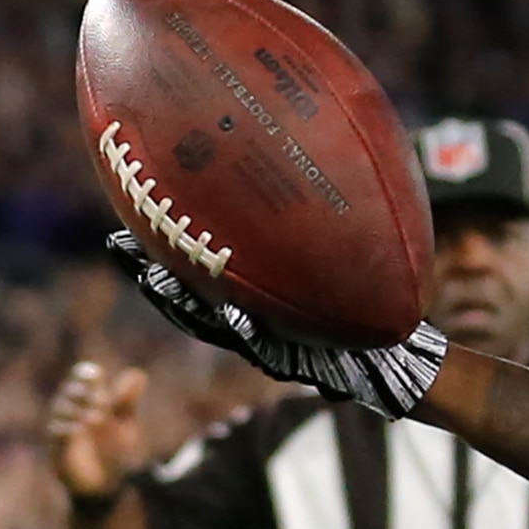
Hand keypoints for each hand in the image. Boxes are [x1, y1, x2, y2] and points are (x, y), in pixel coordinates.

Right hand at [46, 360, 152, 499]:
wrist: (106, 482)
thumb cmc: (113, 446)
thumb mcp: (125, 423)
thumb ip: (128, 400)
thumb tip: (138, 374)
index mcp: (86, 398)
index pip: (81, 376)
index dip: (86, 374)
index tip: (96, 376)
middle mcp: (69, 408)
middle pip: (70, 390)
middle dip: (85, 393)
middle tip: (104, 402)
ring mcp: (61, 427)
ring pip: (60, 408)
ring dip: (77, 409)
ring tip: (98, 417)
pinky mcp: (57, 447)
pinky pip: (57, 432)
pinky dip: (67, 428)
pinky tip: (80, 428)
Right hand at [108, 236, 449, 420]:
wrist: (411, 368)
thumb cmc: (378, 313)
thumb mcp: (346, 266)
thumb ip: (321, 233)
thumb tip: (307, 161)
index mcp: (258, 304)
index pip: (199, 276)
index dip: (160, 255)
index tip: (126, 223)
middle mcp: (259, 327)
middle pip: (193, 303)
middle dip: (155, 277)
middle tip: (117, 248)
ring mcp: (279, 348)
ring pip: (220, 329)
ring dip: (186, 308)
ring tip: (156, 280)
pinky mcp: (308, 366)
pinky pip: (273, 351)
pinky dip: (251, 334)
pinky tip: (233, 314)